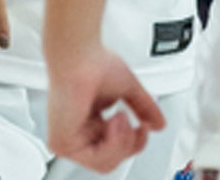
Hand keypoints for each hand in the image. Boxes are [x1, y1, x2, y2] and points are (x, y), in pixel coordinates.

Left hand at [45, 46, 164, 172]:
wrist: (79, 55)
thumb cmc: (93, 62)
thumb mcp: (127, 89)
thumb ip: (144, 108)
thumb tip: (158, 124)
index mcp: (87, 120)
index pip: (113, 149)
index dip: (134, 143)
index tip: (144, 127)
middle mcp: (75, 131)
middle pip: (111, 161)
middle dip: (130, 145)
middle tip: (138, 126)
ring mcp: (67, 140)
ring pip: (105, 164)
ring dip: (122, 142)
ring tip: (121, 117)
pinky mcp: (61, 143)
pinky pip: (95, 160)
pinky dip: (112, 144)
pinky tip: (114, 121)